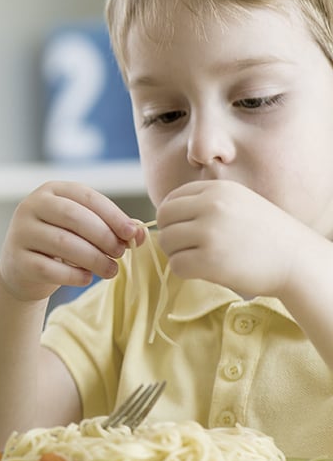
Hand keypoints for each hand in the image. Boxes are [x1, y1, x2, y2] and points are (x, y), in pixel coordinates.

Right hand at [0, 181, 144, 301]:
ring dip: (94, 259)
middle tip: (120, 253)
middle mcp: (30, 206)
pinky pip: (50, 268)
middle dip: (103, 236)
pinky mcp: (17, 260)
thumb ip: (111, 227)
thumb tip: (141, 234)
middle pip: (74, 217)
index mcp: (50, 191)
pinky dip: (74, 275)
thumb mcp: (83, 229)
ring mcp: (20, 233)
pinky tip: (87, 278)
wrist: (23, 270)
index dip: (113, 215)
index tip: (132, 234)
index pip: (86, 197)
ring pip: (63, 243)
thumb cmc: (60, 244)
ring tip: (111, 270)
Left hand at [157, 180, 308, 296]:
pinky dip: (184, 271)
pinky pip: (176, 265)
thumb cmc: (265, 234)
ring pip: (166, 242)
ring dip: (176, 254)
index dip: (172, 218)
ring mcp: (210, 232)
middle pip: (163, 219)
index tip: (185, 230)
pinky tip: (203, 271)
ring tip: (198, 258)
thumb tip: (163, 214)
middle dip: (170, 234)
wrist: (297, 260)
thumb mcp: (237, 202)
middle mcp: (212, 206)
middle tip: (188, 247)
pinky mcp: (209, 260)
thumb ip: (205, 202)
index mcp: (217, 189)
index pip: (171, 199)